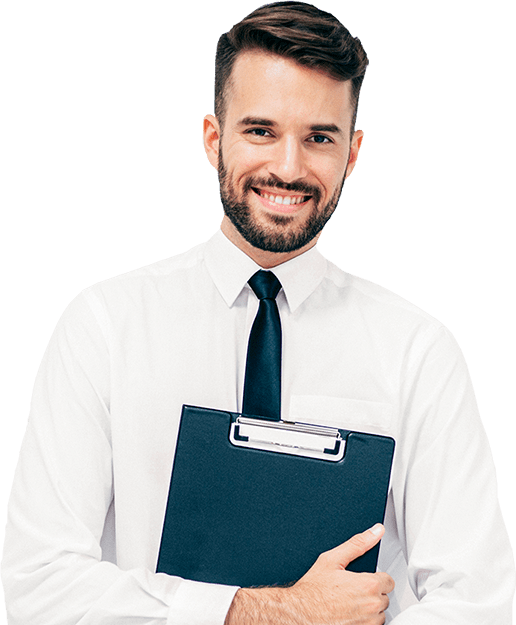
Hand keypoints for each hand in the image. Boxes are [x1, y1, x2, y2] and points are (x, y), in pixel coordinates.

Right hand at [225, 524, 393, 624]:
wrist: (299, 613)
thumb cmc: (313, 590)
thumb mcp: (332, 560)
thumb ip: (358, 544)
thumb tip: (376, 531)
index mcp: (368, 584)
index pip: (389, 580)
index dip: (375, 578)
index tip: (362, 579)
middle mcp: (372, 606)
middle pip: (384, 597)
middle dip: (371, 593)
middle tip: (352, 590)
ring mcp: (368, 624)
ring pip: (379, 614)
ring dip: (369, 609)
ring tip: (349, 603)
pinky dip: (363, 622)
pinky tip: (348, 616)